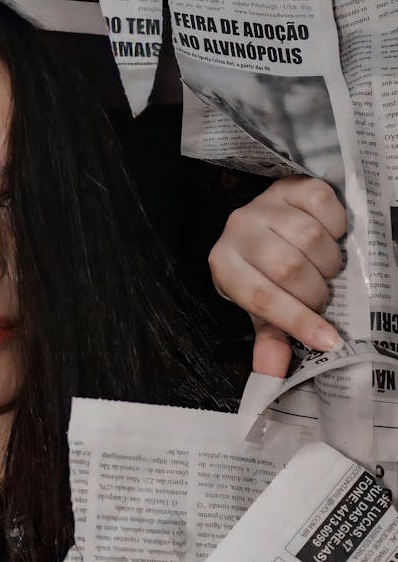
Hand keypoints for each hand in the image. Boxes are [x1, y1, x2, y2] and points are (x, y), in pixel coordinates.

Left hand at [208, 176, 345, 378]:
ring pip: (311, 237)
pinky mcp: (291, 185)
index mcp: (225, 265)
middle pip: (289, 268)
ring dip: (328, 262)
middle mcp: (238, 230)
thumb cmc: (261, 271)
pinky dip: (336, 225)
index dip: (298, 321)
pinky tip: (329, 236)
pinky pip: (325, 205)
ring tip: (324, 270)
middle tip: (321, 297)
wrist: (261, 222)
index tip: (329, 340)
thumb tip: (272, 376)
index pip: (262, 298)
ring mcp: (264, 204)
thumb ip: (269, 339)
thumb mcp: (260, 306)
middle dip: (315, 291)